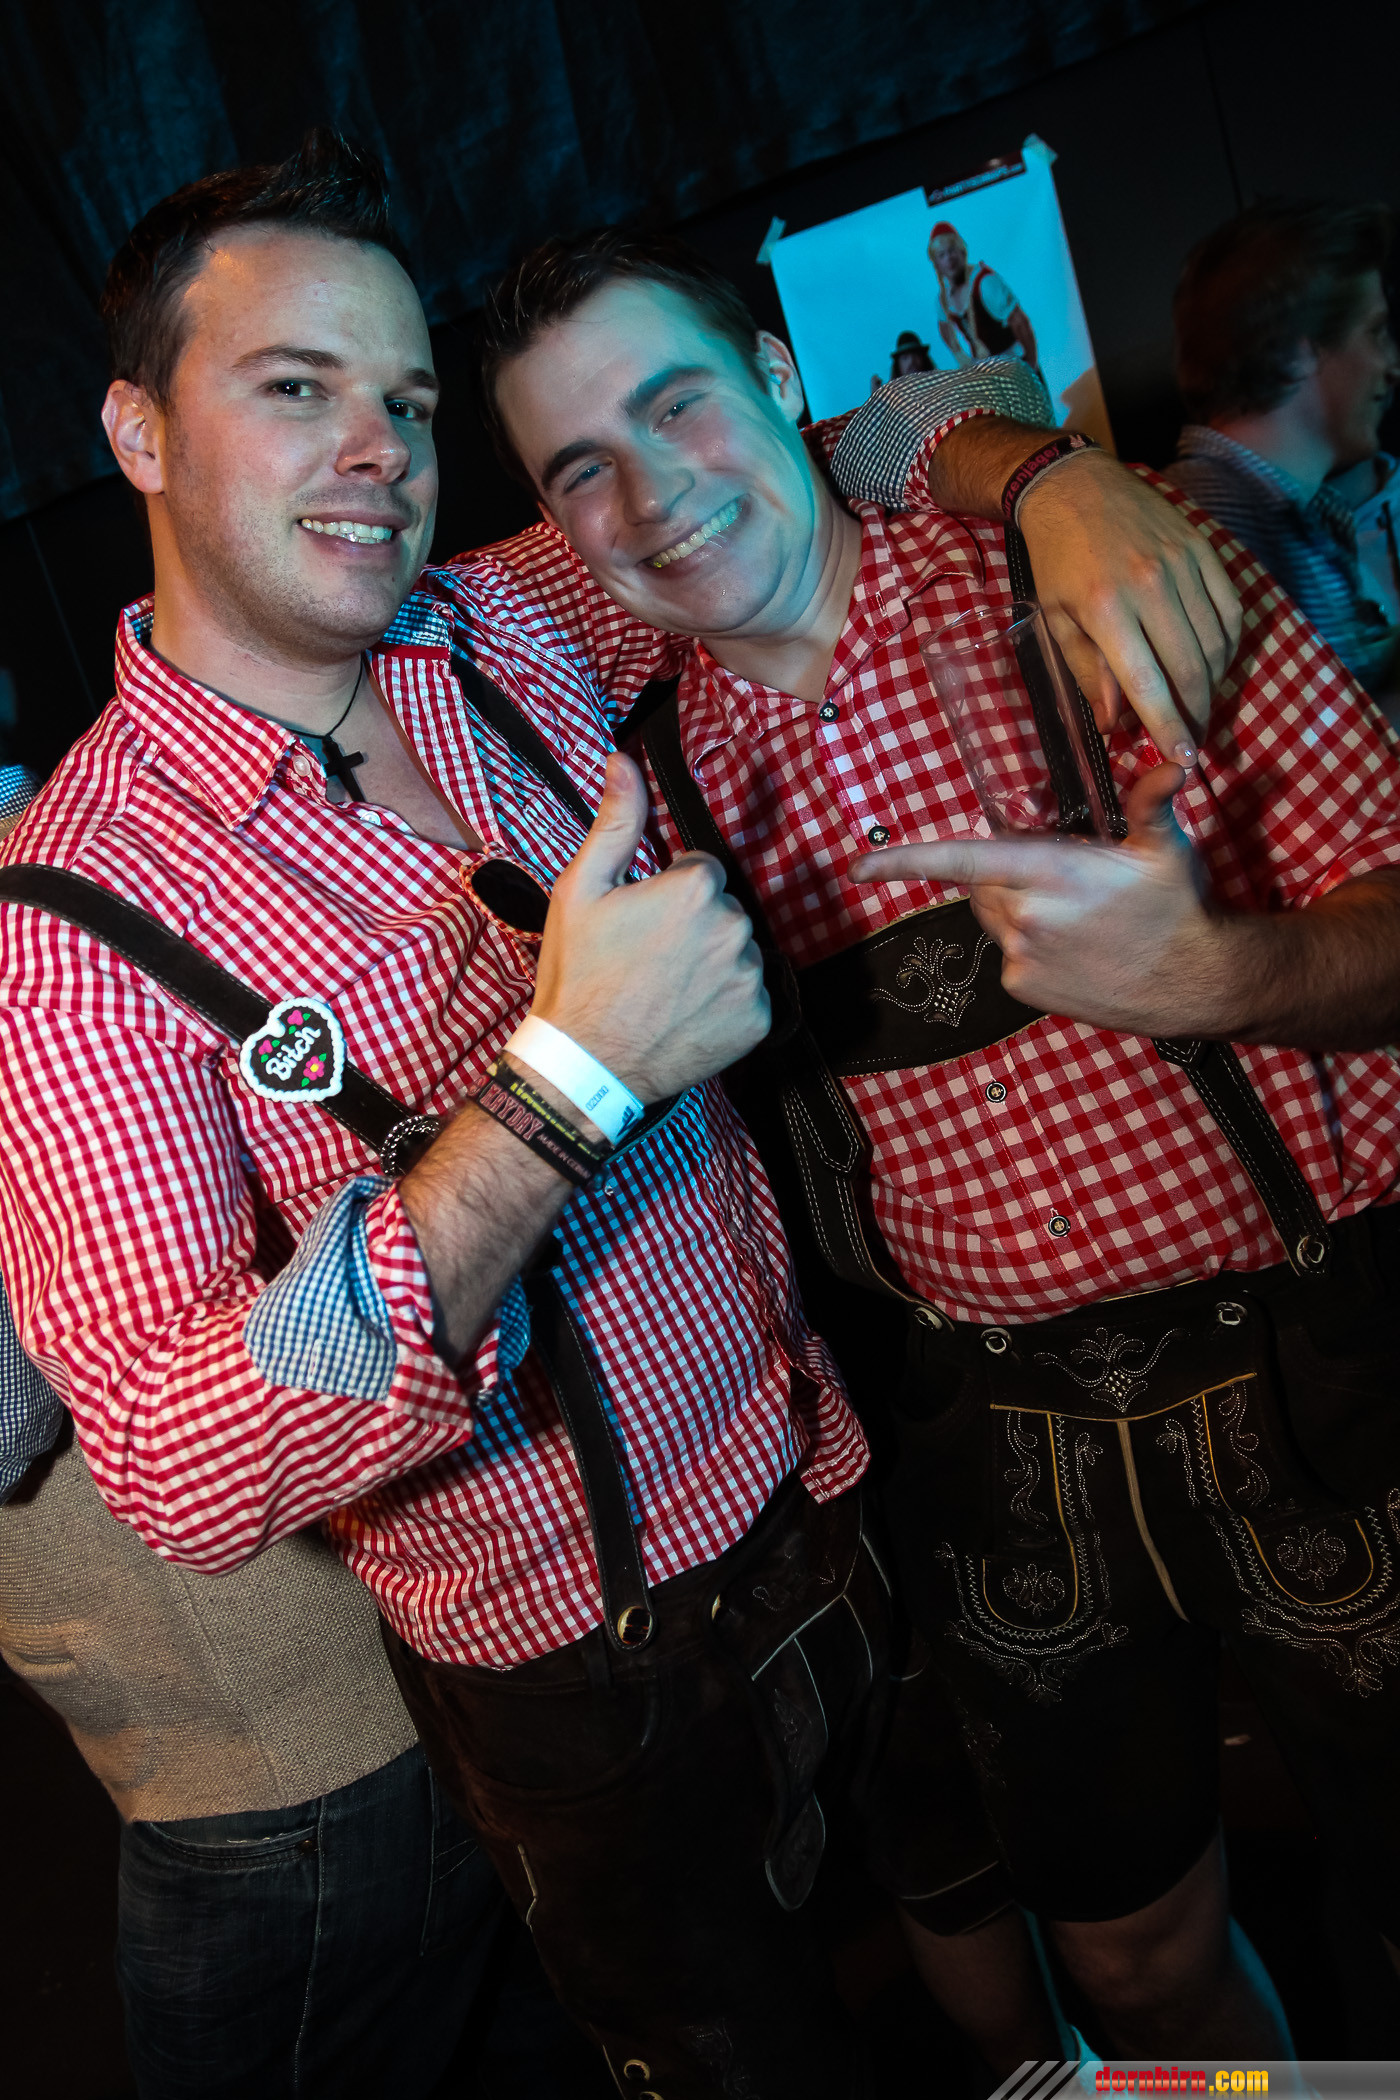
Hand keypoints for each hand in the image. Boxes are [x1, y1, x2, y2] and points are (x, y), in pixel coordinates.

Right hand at [531, 751, 769, 1097]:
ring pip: (737, 952)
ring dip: (710, 964)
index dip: (666, 894)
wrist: (586, 1062)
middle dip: (692, 926)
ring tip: (665, 990)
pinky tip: (685, 1015)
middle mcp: (734, 927)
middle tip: (648, 959)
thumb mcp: (581, 889)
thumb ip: (615, 822)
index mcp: (696, 888)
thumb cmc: (578, 974)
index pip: (699, 870)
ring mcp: (749, 977)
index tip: (639, 924)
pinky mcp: (757, 1019)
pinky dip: (724, 1004)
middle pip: (723, 910)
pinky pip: (748, 996)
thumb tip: (623, 762)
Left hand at [850, 764, 1232, 1036]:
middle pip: (980, 881)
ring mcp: (1021, 958)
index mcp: (1052, 873)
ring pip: (992, 917)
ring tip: (1074, 912)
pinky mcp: (1022, 987)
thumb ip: (1152, 801)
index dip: (904, 862)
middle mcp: (1027, 917)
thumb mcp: (1166, 846)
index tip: (859, 867)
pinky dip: (1027, 942)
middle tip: (1061, 874)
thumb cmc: (1177, 908)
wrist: (1193, 983)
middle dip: (1004, 870)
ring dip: (1015, 906)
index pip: (963, 861)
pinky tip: (1073, 945)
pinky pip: (1006, 951)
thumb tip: (1173, 763)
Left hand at [1017, 452, 1241, 762]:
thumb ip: (1089, 674)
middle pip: (1191, 669)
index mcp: (1107, 608)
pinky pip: (1231, 611)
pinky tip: (1213, 666)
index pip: (1148, 683)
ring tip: (1200, 711)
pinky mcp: (1205, 549)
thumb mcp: (1058, 620)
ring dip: (1213, 686)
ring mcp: (1184, 565)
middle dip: (1195, 715)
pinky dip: (1228, 647)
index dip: (1168, 726)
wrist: (1076, 486)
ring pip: (1216, 644)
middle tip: (1192, 742)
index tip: (1184, 759)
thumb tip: (1115, 724)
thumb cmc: (1058, 560)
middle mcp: (1152, 586)